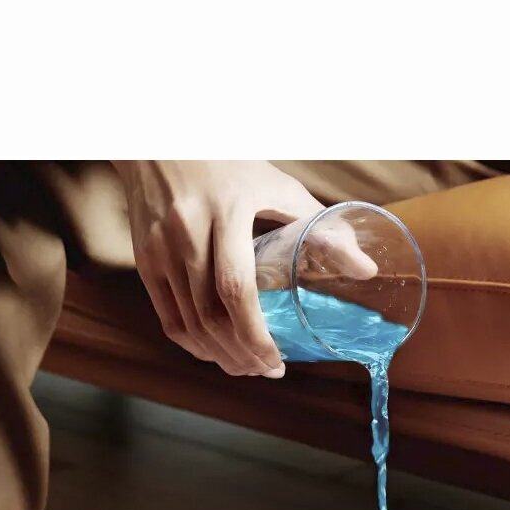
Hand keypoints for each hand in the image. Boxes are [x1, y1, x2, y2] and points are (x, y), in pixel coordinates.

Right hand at [114, 160, 328, 377]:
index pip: (236, 289)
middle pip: (212, 316)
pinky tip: (217, 353)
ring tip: (248, 367)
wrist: (156, 139)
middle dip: (242, 355)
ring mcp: (159, 248)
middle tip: (268, 371)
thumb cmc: (228, 162)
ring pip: (190, 324)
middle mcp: (186, 232)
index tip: (278, 361)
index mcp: (225, 212)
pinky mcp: (143, 259)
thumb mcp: (277, 185)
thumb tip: (366, 270)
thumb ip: (321, 228)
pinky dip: (194, 345)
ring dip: (221, 357)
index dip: (256, 335)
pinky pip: (168, 318)